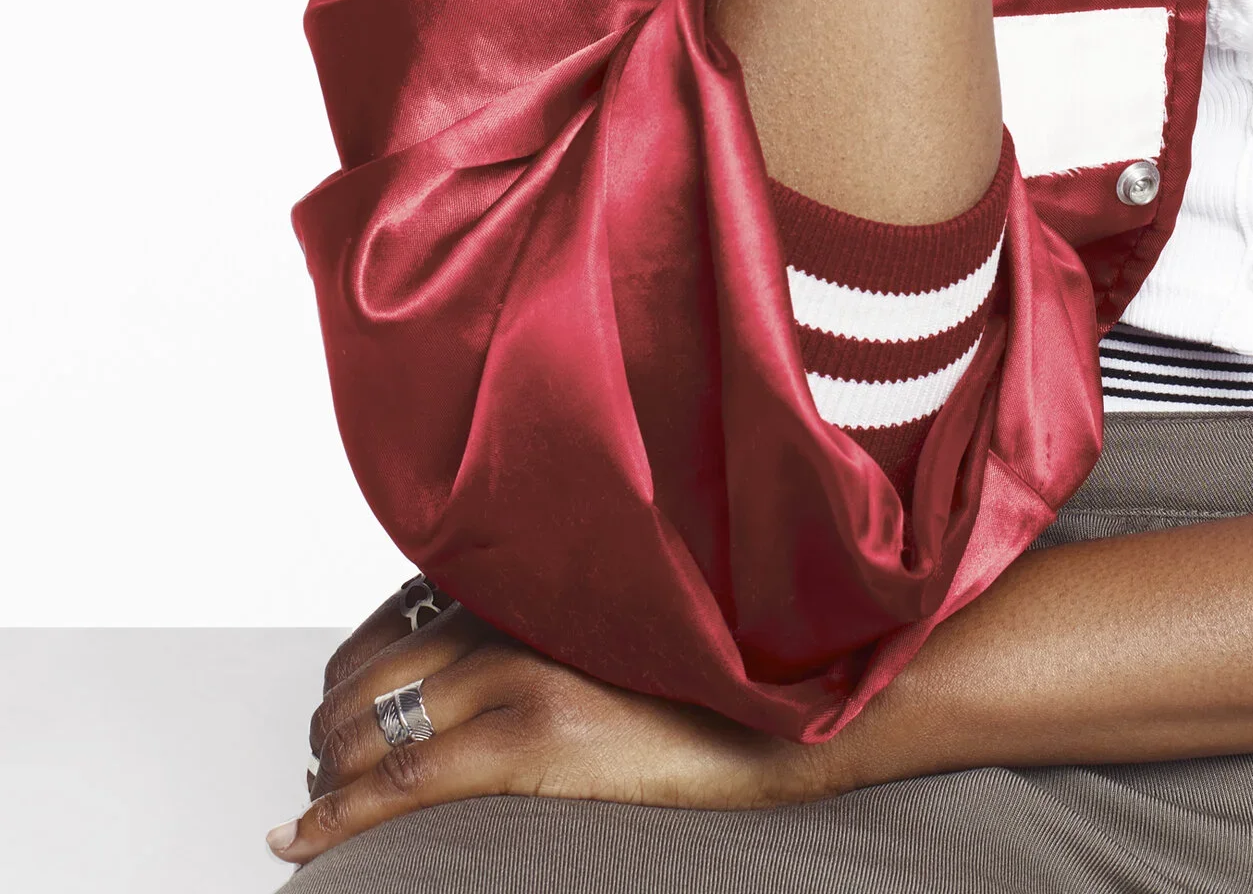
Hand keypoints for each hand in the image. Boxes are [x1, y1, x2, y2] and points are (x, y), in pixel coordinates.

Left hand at [271, 583, 824, 862]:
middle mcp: (512, 615)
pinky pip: (398, 782)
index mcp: (526, 585)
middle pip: (365, 679)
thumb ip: (534, 633)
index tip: (332, 722)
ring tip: (319, 817)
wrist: (774, 713)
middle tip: (323, 784)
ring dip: (327, 780)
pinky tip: (302, 841)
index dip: (344, 683)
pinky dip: (336, 818)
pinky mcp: (532, 735)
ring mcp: (520, 673)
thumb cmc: (700, 680)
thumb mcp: (605, 634)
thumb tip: (459, 680)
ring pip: (368, 730)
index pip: (388, 625)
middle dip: (327, 741)